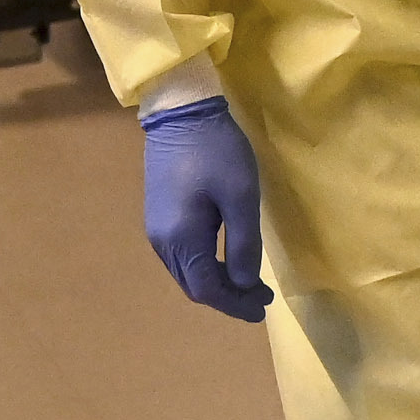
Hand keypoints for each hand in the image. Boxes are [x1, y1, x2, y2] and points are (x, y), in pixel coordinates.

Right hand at [142, 98, 271, 321]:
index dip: (235, 305)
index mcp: (182, 239)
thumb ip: (243, 245)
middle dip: (228, 296)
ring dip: (217, 281)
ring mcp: (157, 228)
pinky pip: (182, 255)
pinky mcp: (159, 215)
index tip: (263, 308)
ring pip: (187, 272)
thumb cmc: (216, 151)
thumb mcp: (241, 197)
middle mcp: (162, 242)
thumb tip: (244, 284)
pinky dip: (206, 264)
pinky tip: (225, 257)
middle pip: (194, 285)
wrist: (181, 111)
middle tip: (261, 296)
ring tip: (248, 281)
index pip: (207, 289)